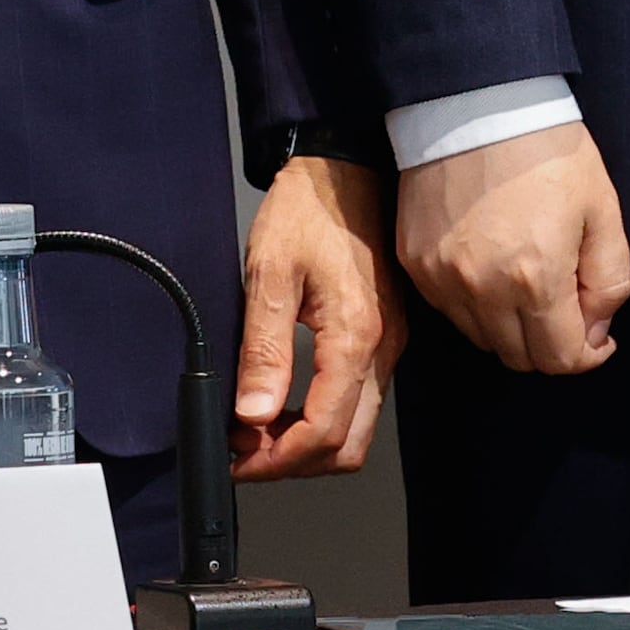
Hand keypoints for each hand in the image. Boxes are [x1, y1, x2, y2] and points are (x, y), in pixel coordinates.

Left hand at [232, 156, 405, 479]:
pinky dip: (324, 417)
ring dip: (309, 442)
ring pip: (357, 427)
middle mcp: (383, 348)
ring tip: (258, 429)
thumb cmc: (308, 209)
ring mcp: (389, 343)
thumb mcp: (269, 274)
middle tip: (245, 453)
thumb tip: (254, 415)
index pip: (324, 431)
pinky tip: (287, 402)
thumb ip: (264, 351)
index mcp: (355, 336)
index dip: (278, 460)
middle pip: (348, 445)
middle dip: (294, 462)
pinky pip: (361, 399)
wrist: (345, 168)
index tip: (239, 460)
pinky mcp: (385, 335)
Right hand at [395, 121, 629, 375]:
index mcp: (536, 279)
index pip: (561, 360)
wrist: (477, 100)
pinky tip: (492, 268)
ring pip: (481, 339)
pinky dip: (474, 305)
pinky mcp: (415, 262)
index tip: (597, 336)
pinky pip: (448, 310)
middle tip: (566, 308)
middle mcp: (483, 290)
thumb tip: (597, 332)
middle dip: (551, 345)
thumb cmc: (546, 149)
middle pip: (520, 358)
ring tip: (528, 284)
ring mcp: (441, 278)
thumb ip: (609, 280)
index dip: (587, 355)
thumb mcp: (603, 208)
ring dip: (511, 329)